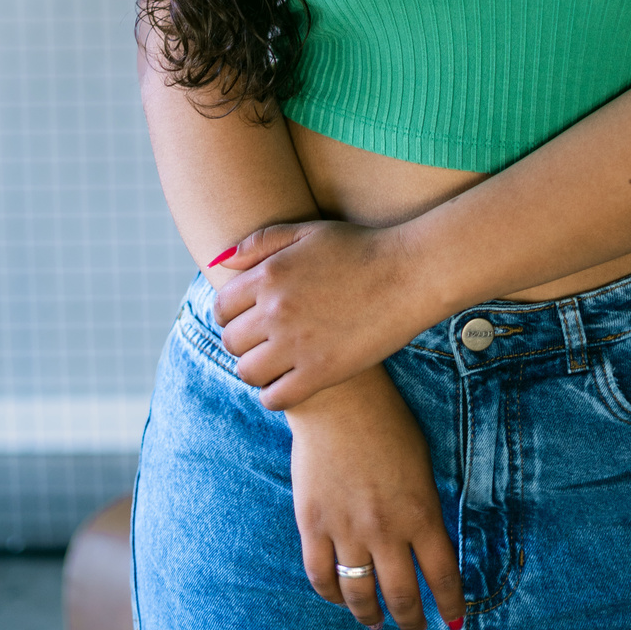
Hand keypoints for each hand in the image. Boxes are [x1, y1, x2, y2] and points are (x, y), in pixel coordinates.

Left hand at [212, 219, 424, 406]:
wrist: (408, 274)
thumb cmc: (360, 248)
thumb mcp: (308, 232)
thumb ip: (262, 242)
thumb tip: (223, 261)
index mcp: (269, 275)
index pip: (221, 308)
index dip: (232, 314)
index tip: (249, 317)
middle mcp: (276, 310)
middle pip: (231, 341)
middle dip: (244, 340)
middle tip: (266, 339)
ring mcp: (297, 344)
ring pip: (247, 371)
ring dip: (257, 368)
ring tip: (276, 360)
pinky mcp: (320, 372)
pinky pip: (275, 397)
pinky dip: (275, 394)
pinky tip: (290, 381)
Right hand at [287, 366, 464, 629]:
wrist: (338, 399)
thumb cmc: (387, 422)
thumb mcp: (422, 463)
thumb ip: (424, 508)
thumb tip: (425, 546)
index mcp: (421, 511)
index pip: (442, 575)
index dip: (451, 606)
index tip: (455, 622)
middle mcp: (385, 528)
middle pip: (401, 595)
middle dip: (411, 619)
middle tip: (415, 629)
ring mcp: (346, 529)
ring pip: (359, 594)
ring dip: (370, 616)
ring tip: (375, 622)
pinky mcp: (313, 524)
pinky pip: (321, 576)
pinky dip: (332, 595)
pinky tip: (341, 597)